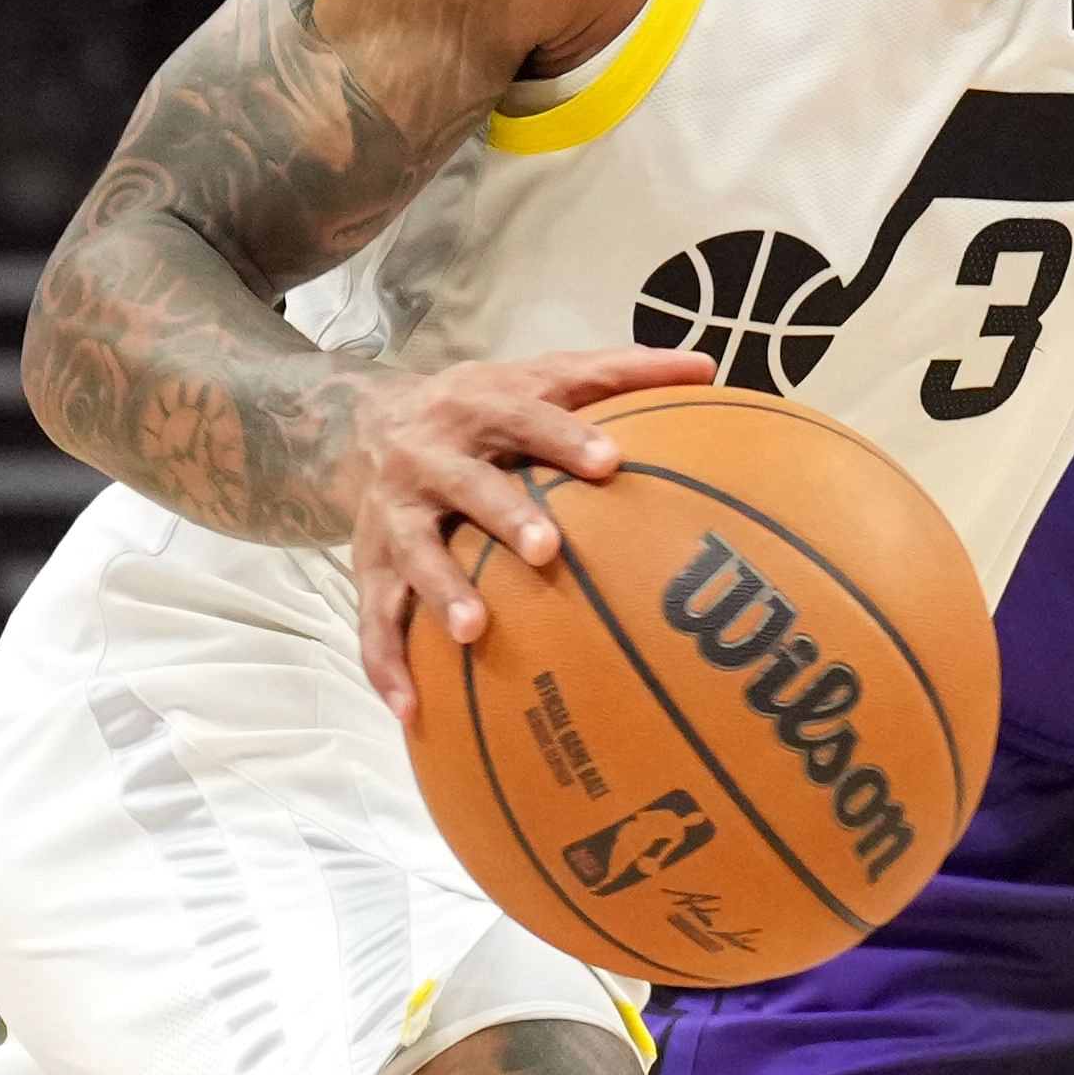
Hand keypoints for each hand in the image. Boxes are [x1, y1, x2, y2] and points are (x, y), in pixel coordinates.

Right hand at [344, 346, 714, 717]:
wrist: (366, 426)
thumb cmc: (484, 411)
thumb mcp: (540, 378)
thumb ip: (619, 373)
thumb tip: (706, 366)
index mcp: (477, 409)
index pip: (525, 417)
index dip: (564, 438)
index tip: (610, 462)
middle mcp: (428, 459)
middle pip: (467, 485)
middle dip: (504, 515)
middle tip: (547, 549)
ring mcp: (395, 516)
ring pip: (415, 555)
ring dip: (440, 592)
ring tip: (473, 632)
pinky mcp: (370, 566)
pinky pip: (375, 620)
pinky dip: (386, 664)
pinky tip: (412, 708)